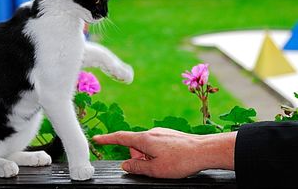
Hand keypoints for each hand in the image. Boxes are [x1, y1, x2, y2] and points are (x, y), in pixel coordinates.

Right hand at [93, 127, 235, 178]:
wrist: (204, 150)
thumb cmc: (181, 160)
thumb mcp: (155, 169)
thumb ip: (137, 167)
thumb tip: (125, 165)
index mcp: (144, 139)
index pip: (120, 138)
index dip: (107, 139)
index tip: (96, 138)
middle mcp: (151, 132)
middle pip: (135, 146)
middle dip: (137, 158)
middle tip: (150, 168)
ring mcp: (161, 133)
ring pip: (146, 146)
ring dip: (148, 157)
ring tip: (164, 165)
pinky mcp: (169, 135)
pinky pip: (156, 144)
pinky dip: (156, 154)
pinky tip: (170, 160)